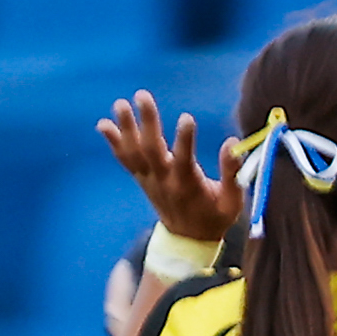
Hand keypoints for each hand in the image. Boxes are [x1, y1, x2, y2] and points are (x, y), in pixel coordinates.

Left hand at [96, 92, 236, 242]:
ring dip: (125, 128)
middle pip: (152, 149)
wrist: (189, 239)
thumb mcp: (232, 201)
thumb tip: (233, 142)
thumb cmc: (215, 217)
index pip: (185, 160)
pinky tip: (103, 124)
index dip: (185, 139)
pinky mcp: (141, 179)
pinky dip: (114, 142)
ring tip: (120, 103)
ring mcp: (149, 179)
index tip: (187, 117)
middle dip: (147, 121)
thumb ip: (232, 173)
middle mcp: (164, 181)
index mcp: (188, 185)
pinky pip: (125, 159)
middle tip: (142, 95)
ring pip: (134, 152)